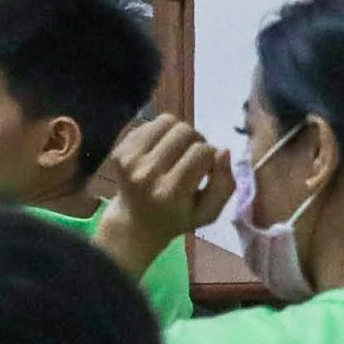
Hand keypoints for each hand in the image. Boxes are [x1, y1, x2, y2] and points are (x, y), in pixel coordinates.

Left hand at [95, 112, 231, 278]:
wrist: (136, 222)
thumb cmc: (179, 217)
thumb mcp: (209, 211)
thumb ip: (224, 184)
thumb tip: (224, 150)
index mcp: (170, 192)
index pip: (202, 151)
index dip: (211, 156)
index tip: (206, 170)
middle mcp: (146, 174)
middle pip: (185, 131)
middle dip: (196, 141)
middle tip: (192, 158)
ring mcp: (129, 161)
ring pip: (167, 121)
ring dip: (179, 133)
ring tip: (178, 151)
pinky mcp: (119, 151)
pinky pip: (149, 124)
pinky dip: (161, 133)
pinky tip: (160, 151)